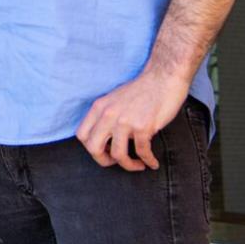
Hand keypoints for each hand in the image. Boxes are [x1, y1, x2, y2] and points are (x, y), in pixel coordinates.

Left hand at [74, 68, 189, 171]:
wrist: (163, 78)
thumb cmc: (141, 90)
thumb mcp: (114, 100)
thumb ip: (106, 116)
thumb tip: (106, 140)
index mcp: (99, 107)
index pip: (82, 135)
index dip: (91, 148)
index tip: (105, 150)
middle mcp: (108, 115)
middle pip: (94, 148)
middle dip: (104, 161)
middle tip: (116, 162)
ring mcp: (125, 121)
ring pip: (118, 155)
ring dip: (129, 165)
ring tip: (138, 165)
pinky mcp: (143, 127)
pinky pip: (142, 152)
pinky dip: (148, 160)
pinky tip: (152, 162)